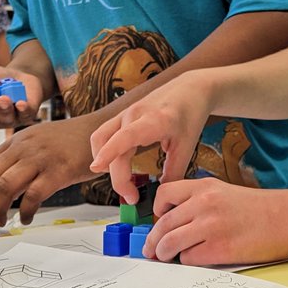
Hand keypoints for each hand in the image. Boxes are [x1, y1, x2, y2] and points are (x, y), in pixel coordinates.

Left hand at [0, 114, 100, 226]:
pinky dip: (25, 211)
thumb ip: (21, 155)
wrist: (104, 129)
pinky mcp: (59, 171)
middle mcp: (25, 147)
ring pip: (5, 186)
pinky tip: (26, 217)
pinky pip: (33, 196)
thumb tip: (3, 183)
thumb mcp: (40, 139)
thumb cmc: (73, 139)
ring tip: (2, 221)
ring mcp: (41, 158)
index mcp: (18, 140)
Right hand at [89, 75, 212, 201]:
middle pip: (112, 147)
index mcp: (154, 120)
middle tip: (132, 198)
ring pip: (99, 138)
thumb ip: (173, 173)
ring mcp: (125, 112)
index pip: (124, 136)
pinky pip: (103, 134)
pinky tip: (119, 164)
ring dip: (104, 161)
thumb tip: (159, 197)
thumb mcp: (187, 147)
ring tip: (122, 181)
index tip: (97, 169)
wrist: (190, 89)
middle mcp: (135, 114)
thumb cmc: (191, 115)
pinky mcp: (121, 115)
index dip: (108, 152)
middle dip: (118, 178)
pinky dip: (105, 151)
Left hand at [143, 177, 287, 266]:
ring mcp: (210, 226)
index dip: (157, 211)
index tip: (158, 221)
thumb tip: (175, 223)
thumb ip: (200, 202)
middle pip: (162, 224)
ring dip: (165, 253)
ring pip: (168, 243)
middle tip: (152, 250)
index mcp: (204, 187)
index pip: (164, 195)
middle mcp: (203, 203)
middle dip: (153, 241)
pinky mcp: (218, 248)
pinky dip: (188, 262)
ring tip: (168, 257)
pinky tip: (198, 259)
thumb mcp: (225, 193)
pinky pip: (188, 259)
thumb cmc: (261, 209)